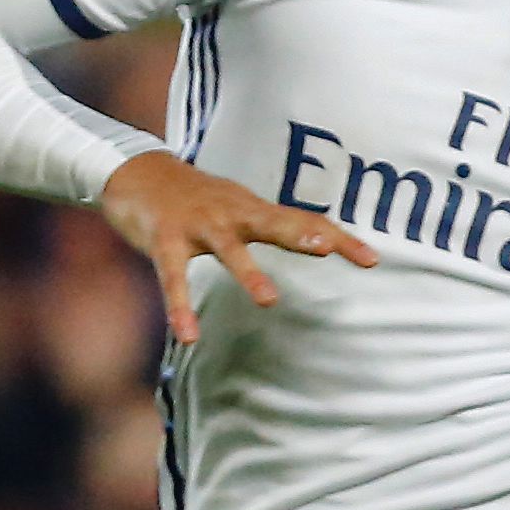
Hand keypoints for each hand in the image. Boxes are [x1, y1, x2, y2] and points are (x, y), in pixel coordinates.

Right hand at [99, 149, 375, 341]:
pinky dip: (180, 307)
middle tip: (326, 249)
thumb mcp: (242, 208)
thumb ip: (277, 224)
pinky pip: (173, 277)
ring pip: (228, 249)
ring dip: (248, 273)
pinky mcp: (164, 241)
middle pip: (275, 222)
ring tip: (270, 300)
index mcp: (256, 209)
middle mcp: (233, 214)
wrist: (137, 173)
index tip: (372, 260)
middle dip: (300, 235)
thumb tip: (323, 240)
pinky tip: (188, 336)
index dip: (339, 239)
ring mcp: (198, 226)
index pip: (306, 221)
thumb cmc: (200, 198)